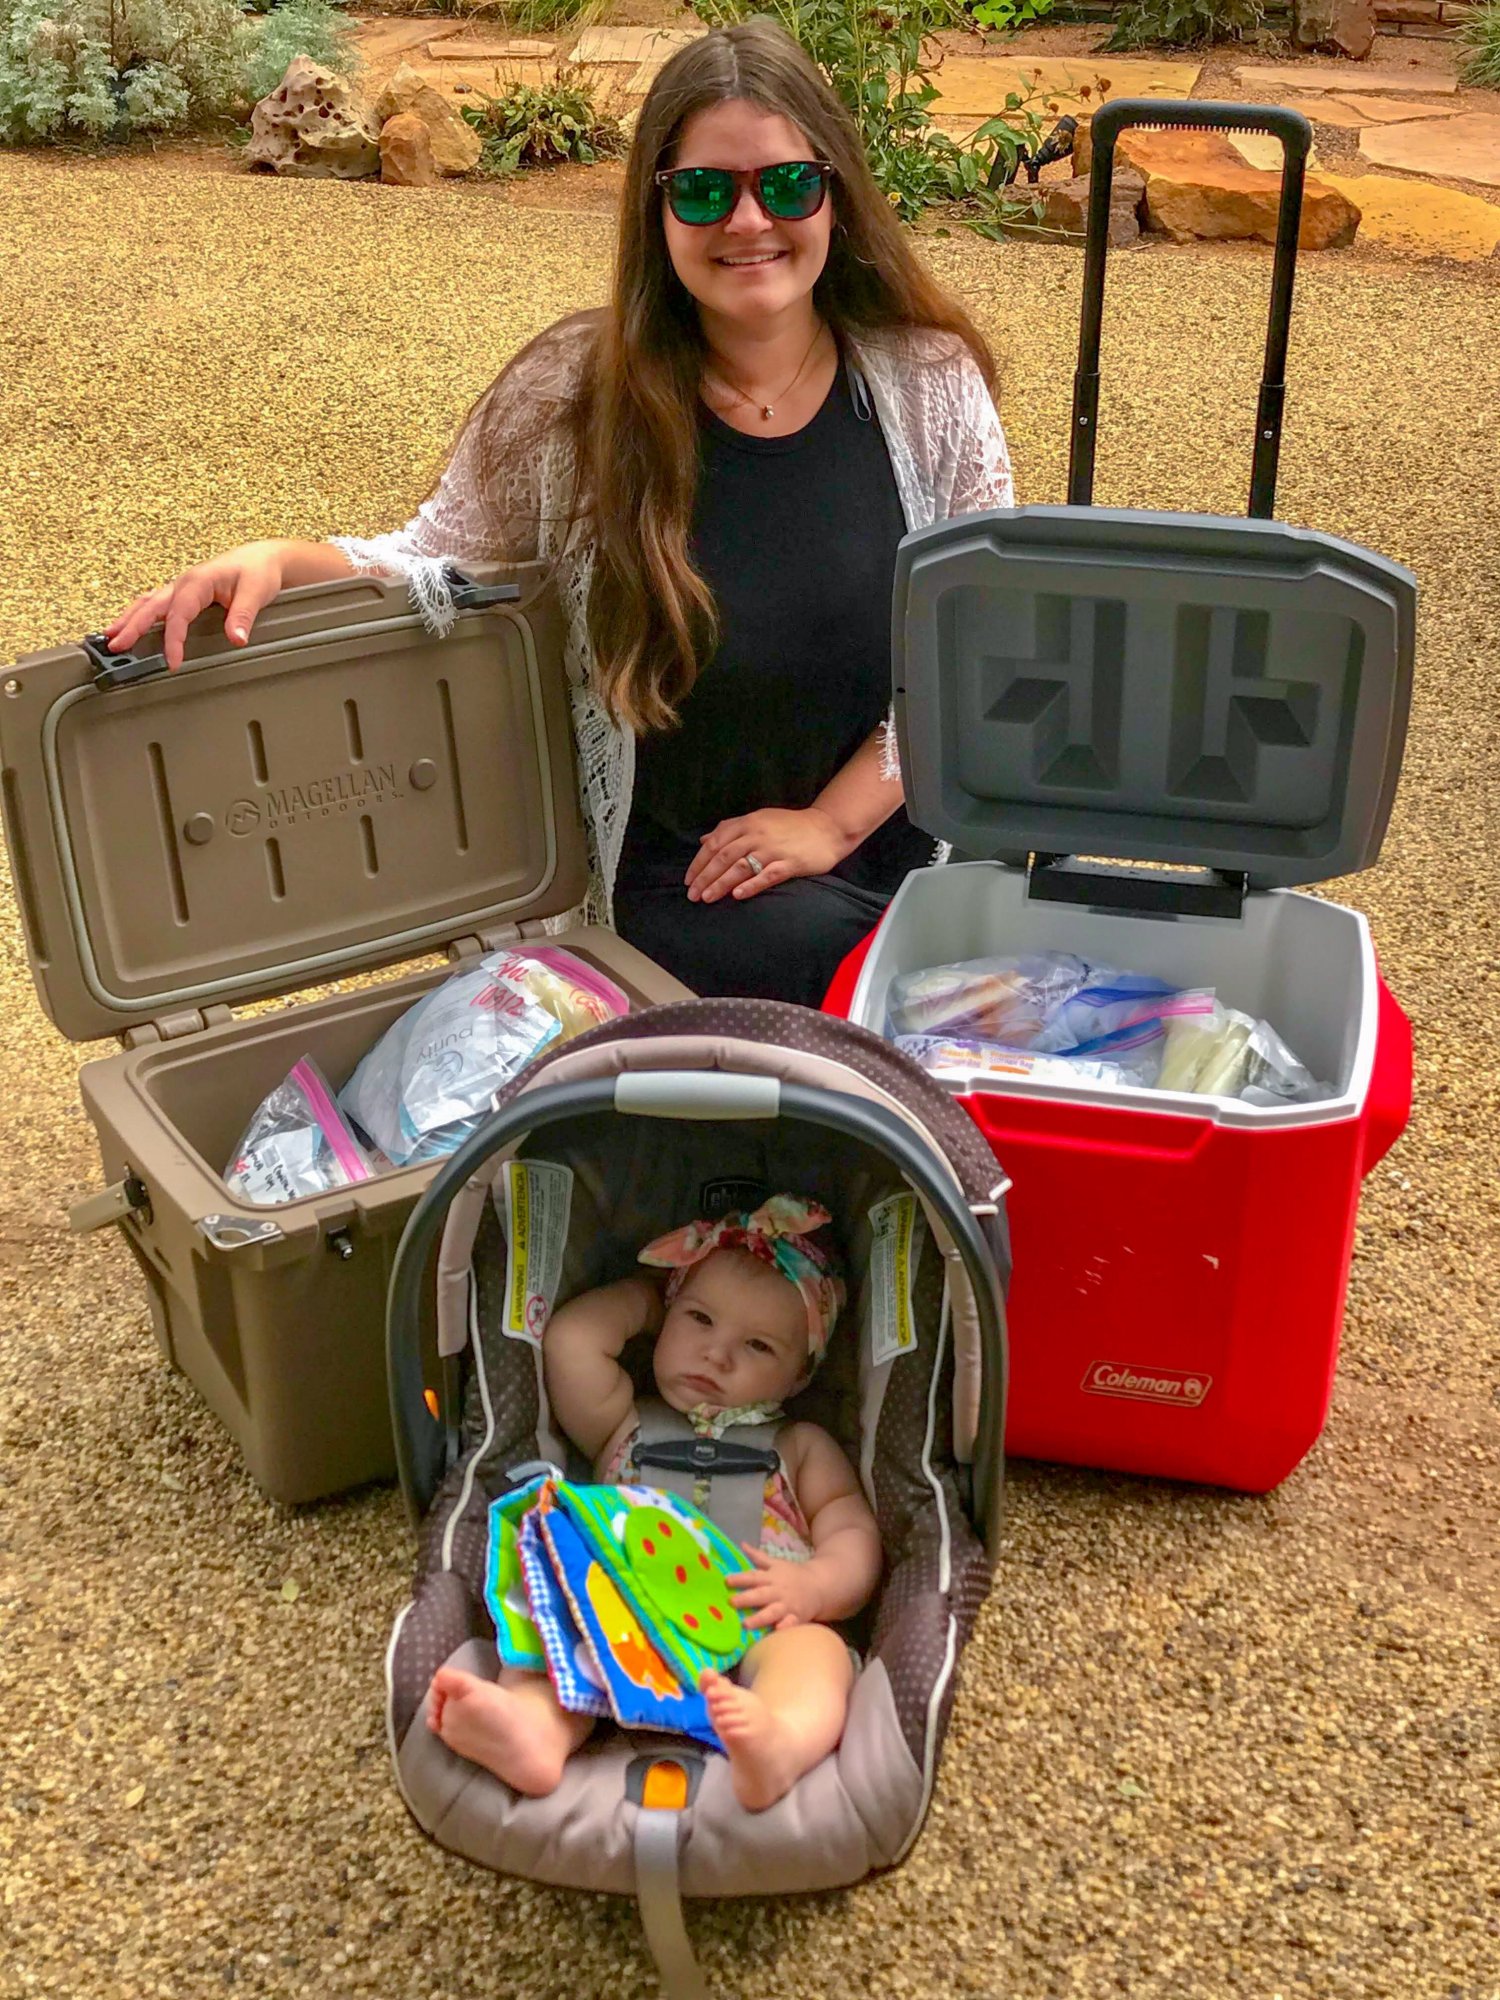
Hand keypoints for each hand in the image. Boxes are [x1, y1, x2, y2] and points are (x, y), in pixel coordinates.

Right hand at [104, 541, 288, 670]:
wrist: (263, 558)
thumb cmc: (258, 571)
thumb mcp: (255, 592)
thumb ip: (243, 616)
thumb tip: (236, 638)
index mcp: (198, 581)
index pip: (179, 614)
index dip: (173, 639)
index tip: (172, 661)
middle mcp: (184, 583)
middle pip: (152, 606)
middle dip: (132, 626)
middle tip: (116, 646)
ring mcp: (181, 587)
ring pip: (148, 603)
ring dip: (128, 619)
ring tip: (110, 636)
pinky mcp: (183, 592)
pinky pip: (155, 603)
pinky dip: (139, 614)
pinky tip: (129, 625)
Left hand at [686, 806, 851, 904]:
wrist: (827, 828)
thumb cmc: (790, 826)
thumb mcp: (758, 820)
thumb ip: (731, 829)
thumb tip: (704, 840)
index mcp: (748, 822)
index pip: (716, 842)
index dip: (699, 862)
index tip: (688, 879)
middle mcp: (758, 834)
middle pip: (724, 857)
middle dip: (705, 877)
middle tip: (693, 895)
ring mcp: (774, 849)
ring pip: (741, 867)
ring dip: (721, 884)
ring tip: (707, 898)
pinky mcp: (790, 863)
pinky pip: (767, 875)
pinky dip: (751, 885)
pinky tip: (737, 895)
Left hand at [726, 1547, 828, 1631]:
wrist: (819, 1585)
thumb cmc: (793, 1575)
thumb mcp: (776, 1563)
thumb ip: (758, 1557)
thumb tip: (742, 1544)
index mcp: (772, 1577)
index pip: (754, 1577)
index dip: (740, 1579)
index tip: (727, 1581)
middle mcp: (778, 1591)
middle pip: (761, 1595)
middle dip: (746, 1599)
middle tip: (731, 1602)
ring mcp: (787, 1605)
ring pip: (772, 1612)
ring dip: (759, 1618)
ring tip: (746, 1624)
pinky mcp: (797, 1617)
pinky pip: (790, 1623)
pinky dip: (784, 1627)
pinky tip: (776, 1630)